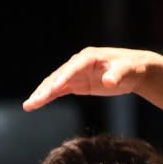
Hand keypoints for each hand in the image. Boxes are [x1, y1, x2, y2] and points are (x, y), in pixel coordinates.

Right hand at [23, 47, 156, 111]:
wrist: (134, 71)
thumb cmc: (131, 68)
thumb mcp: (127, 71)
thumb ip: (117, 75)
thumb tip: (107, 81)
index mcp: (89, 57)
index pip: (72, 68)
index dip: (63, 78)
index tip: (54, 89)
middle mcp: (78, 64)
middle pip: (58, 76)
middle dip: (45, 89)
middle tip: (32, 102)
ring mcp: (75, 74)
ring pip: (55, 84)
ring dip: (42, 95)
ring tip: (28, 106)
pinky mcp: (76, 84)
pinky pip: (59, 91)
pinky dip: (48, 97)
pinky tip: (37, 104)